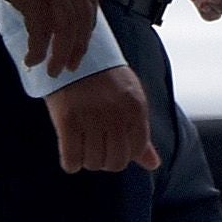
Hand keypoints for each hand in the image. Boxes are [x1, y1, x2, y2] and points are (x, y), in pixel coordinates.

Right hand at [0, 0, 102, 78]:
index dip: (87, 20)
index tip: (81, 36)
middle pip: (82, 15)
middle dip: (78, 44)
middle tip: (70, 62)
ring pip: (66, 27)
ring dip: (61, 53)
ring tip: (52, 70)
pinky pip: (42, 30)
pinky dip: (39, 49)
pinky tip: (32, 59)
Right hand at [43, 63, 158, 174]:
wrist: (71, 57)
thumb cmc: (104, 81)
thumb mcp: (129, 101)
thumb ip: (140, 135)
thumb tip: (153, 165)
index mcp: (135, 108)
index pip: (136, 151)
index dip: (124, 154)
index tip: (111, 146)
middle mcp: (116, 114)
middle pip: (115, 162)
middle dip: (104, 160)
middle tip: (95, 149)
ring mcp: (91, 117)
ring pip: (93, 163)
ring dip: (86, 160)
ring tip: (82, 147)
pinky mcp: (67, 120)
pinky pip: (72, 159)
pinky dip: (70, 163)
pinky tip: (70, 154)